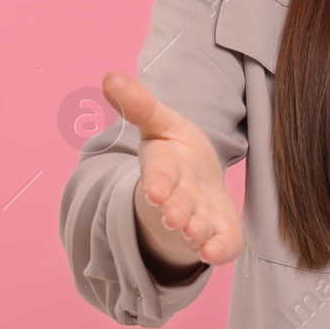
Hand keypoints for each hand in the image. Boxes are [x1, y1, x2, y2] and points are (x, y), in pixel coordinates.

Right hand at [102, 70, 242, 273]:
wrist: (196, 186)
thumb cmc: (176, 154)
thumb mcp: (161, 123)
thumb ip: (140, 105)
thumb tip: (108, 77)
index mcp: (163, 170)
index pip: (158, 176)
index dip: (158, 183)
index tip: (157, 189)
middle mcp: (178, 198)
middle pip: (176, 206)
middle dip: (176, 211)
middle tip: (178, 217)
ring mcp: (198, 218)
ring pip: (195, 229)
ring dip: (196, 232)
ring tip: (198, 233)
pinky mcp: (220, 232)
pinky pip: (221, 244)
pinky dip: (219, 249)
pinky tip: (218, 252)